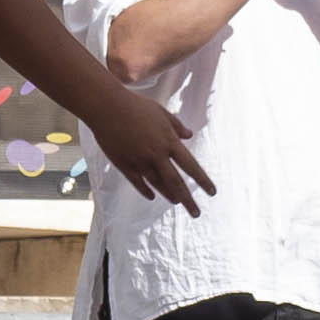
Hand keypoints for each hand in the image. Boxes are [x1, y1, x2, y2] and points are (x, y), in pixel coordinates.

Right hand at [89, 83, 214, 214]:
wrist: (108, 108)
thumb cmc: (136, 106)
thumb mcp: (162, 112)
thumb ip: (177, 125)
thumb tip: (189, 135)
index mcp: (169, 142)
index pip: (191, 166)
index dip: (202, 180)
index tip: (212, 192)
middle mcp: (157, 155)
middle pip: (176, 183)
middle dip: (188, 199)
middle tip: (196, 213)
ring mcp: (140, 162)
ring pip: (158, 184)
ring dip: (169, 195)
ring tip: (177, 202)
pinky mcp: (124, 164)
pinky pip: (138, 183)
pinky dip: (146, 191)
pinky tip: (152, 197)